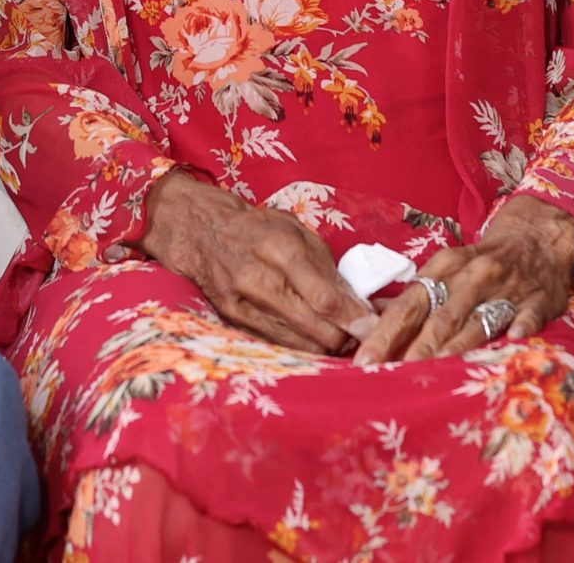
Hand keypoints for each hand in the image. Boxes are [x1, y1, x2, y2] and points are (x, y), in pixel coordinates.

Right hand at [137, 170, 376, 354]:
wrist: (201, 232)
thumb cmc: (256, 229)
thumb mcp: (296, 232)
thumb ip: (328, 268)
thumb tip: (359, 306)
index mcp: (279, 248)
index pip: (324, 298)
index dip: (354, 318)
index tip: (372, 326)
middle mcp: (258, 279)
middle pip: (315, 329)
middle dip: (343, 336)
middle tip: (357, 332)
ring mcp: (242, 304)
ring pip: (299, 345)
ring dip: (324, 344)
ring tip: (335, 334)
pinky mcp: (232, 321)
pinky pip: (277, 344)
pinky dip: (299, 344)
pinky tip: (309, 336)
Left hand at [353, 196, 573, 363]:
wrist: (535, 236)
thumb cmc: (480, 262)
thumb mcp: (446, 270)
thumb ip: (418, 301)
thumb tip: (371, 330)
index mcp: (443, 268)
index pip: (408, 304)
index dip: (385, 333)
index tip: (365, 359)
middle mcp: (471, 277)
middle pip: (440, 317)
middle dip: (417, 348)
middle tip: (396, 375)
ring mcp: (506, 287)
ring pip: (478, 320)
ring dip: (457, 346)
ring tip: (438, 372)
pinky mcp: (537, 299)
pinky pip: (528, 313)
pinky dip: (521, 325)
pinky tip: (515, 338)